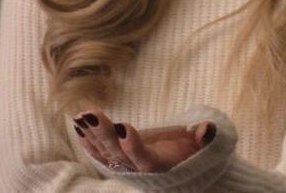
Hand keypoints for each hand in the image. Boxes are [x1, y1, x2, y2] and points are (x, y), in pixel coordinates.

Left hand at [72, 109, 216, 173]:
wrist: (179, 171)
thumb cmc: (192, 154)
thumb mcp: (203, 146)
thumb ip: (206, 139)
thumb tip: (207, 129)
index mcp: (161, 166)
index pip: (144, 159)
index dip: (133, 145)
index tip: (123, 126)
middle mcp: (139, 170)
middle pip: (119, 153)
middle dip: (104, 133)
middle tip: (91, 114)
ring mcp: (125, 166)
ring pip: (106, 152)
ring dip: (92, 134)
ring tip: (80, 117)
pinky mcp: (117, 160)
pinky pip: (100, 152)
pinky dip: (88, 140)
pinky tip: (78, 125)